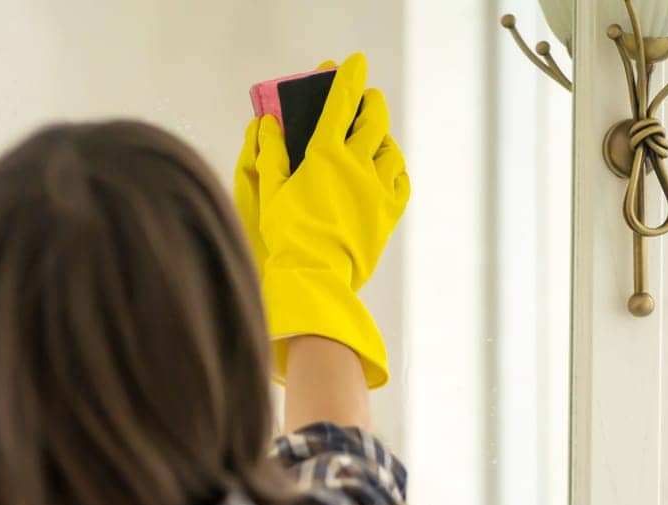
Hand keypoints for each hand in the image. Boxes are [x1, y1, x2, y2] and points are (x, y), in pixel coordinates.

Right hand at [246, 54, 409, 387]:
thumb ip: (270, 155)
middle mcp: (358, 164)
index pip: (339, 104)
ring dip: (382, 137)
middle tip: (366, 98)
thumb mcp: (270, 193)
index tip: (353, 63)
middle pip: (373, 119)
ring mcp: (378, 187)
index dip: (347, 78)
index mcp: (325, 155)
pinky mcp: (389, 211)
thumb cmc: (287, 237)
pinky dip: (394, 169)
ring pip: (390, 148)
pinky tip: (385, 171)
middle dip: (369, 103)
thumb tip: (267, 125)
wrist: (315, 277)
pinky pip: (400, 180)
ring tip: (374, 137)